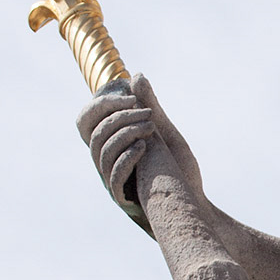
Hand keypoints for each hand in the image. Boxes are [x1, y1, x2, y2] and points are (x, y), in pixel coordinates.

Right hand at [77, 73, 205, 210]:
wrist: (193, 203)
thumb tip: (136, 76)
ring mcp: (113, 180)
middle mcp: (106, 162)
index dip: (101, 105)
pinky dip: (127, 158)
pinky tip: (145, 147)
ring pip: (101, 152)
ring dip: (125, 134)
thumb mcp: (164, 133)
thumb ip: (149, 107)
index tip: (131, 98)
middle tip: (148, 113)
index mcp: (110, 145)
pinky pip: (113, 177)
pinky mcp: (125, 197)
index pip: (86, 121)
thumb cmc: (177, 170)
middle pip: (93, 134)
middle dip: (119, 117)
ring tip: (151, 128)